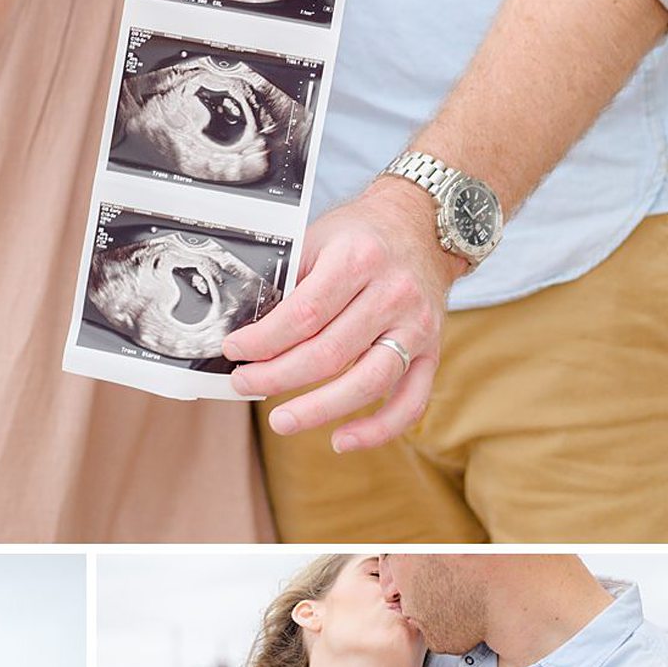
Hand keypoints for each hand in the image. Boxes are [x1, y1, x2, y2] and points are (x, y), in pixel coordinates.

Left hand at [225, 180, 457, 450]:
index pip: (304, 314)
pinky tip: (341, 440)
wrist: (421, 226)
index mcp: (358, 260)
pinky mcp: (432, 352)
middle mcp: (392, 294)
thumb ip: (288, 280)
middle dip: (278, 377)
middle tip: (243, 384)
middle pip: (330, 353)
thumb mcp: (319, 238)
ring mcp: (417, 327)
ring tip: (281, 421)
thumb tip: (246, 326)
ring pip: (368, 382)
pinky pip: (410, 401)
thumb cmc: (361, 236)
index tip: (235, 350)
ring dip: (319, 410)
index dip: (264, 340)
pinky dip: (378, 429)